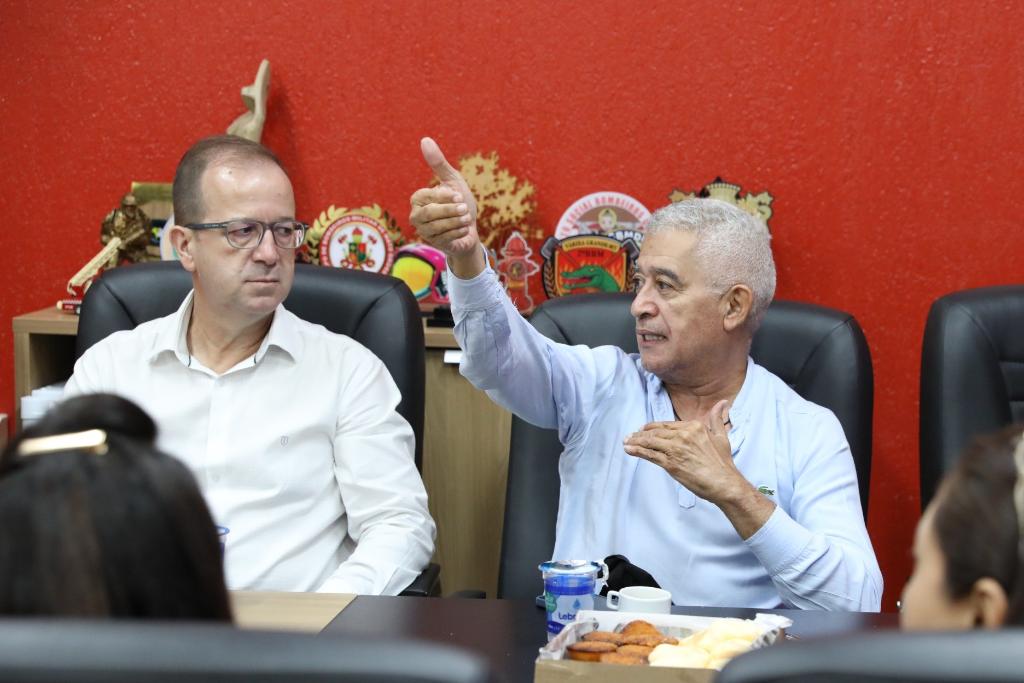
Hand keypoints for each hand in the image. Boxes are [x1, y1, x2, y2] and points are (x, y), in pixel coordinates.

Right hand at [409, 137, 484, 277]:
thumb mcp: (452, 180)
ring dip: (458, 221)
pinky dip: (460, 232)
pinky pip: (446, 239)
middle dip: (452, 211)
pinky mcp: (434, 244)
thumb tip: (425, 139)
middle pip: (430, 214)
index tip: (459, 196)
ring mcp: (424, 232)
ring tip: (466, 218)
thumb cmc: (460, 202)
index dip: (446, 196)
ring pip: (439, 227)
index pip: (428, 197)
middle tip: (465, 208)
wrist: (471, 228)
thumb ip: (438, 163)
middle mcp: (416, 216)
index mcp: (418, 199)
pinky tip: (463, 229)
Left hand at [623, 400, 744, 504]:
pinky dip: (637, 451)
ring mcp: (675, 448)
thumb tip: (722, 403)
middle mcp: (683, 434)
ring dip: (635, 441)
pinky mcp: (670, 463)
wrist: (724, 483)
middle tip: (630, 436)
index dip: (653, 427)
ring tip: (626, 442)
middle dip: (640, 434)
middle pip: (656, 432)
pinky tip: (629, 450)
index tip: (644, 430)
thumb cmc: (723, 463)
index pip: (667, 425)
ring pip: (650, 442)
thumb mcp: (722, 437)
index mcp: (694, 426)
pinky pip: (650, 454)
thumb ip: (717, 419)